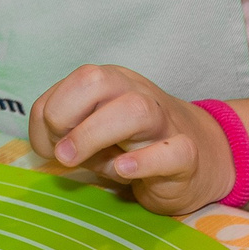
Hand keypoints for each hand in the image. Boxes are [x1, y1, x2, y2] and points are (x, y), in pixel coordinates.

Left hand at [29, 64, 233, 216]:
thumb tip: (48, 143)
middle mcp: (136, 94)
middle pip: (97, 80)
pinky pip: (172, 152)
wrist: (201, 158)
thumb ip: (66, 130)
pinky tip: (122, 169)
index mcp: (112, 83)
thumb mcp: (92, 133)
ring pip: (135, 110)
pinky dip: (143, 160)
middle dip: (66, 113)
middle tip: (60, 151)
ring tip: (73, 160)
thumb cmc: (133, 145)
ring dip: (93, 133)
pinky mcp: (186, 157)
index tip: (47, 146)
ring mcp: (164, 123)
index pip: (75, 80)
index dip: (49, 112)